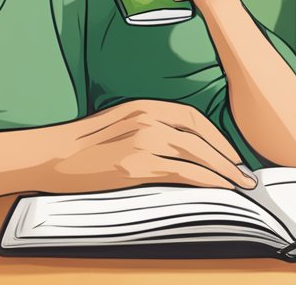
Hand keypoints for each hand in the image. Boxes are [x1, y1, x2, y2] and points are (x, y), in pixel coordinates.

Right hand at [39, 99, 256, 193]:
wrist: (50, 156)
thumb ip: (148, 127)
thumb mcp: (119, 125)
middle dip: (228, 156)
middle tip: (245, 174)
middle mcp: (147, 118)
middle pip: (200, 136)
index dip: (218, 137)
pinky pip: (183, 173)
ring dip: (224, 171)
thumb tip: (181, 148)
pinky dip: (206, 181)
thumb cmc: (81, 146)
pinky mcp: (136, 165)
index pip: (193, 118)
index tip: (232, 155)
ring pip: (197, 155)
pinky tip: (218, 189)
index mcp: (143, 106)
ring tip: (239, 186)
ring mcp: (142, 141)